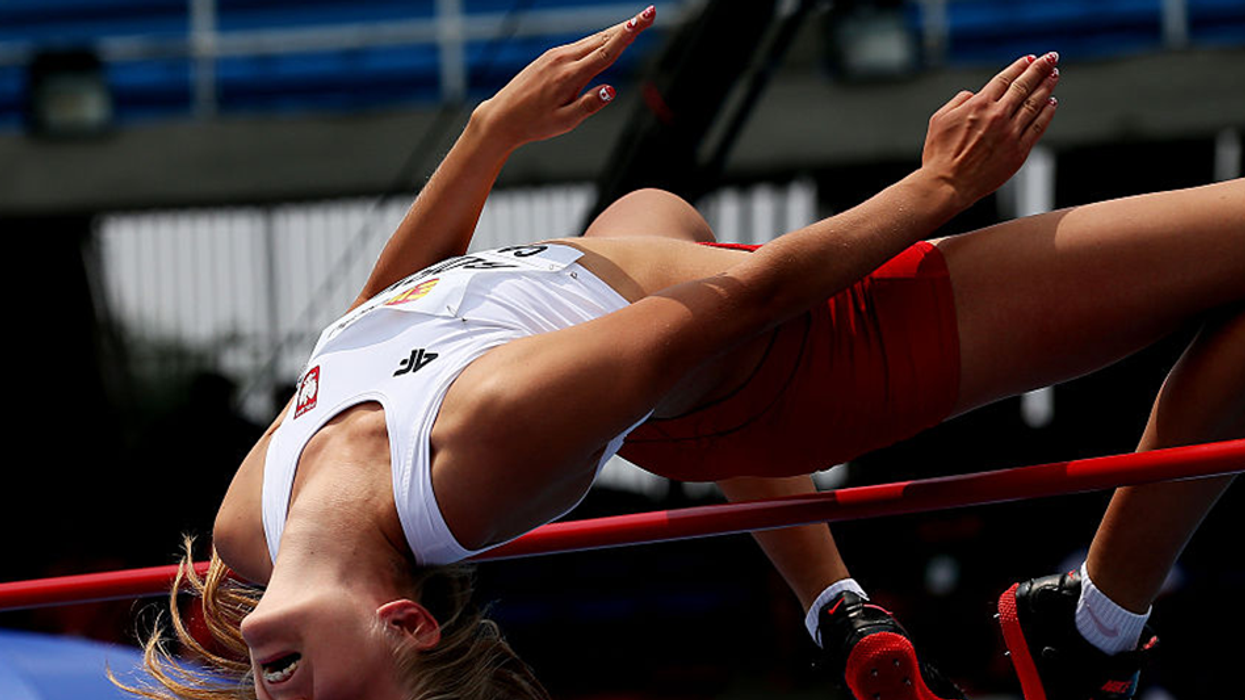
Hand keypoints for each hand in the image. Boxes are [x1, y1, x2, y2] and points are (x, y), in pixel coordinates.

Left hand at [474, 5, 655, 149]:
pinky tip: (608, 38)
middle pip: (603, 39)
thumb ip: (589, 105)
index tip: (644, 18)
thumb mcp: (565, 123)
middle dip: (629, 26)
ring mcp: (555, 55)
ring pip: (592, 39)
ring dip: (615, 31)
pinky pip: (581, 44)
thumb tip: (611, 89)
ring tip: (636, 23)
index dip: (629, 34)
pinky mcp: (550, 56)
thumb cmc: (534, 123)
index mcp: (570, 76)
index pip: (607, 51)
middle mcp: (563, 59)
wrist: (502, 116)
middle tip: (650, 13)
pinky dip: (598, 39)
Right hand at [920, 52, 1060, 208]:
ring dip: (1046, 87)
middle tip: (1051, 58)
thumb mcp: (939, 120)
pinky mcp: (1018, 151)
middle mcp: (998, 116)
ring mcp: (1011, 134)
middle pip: (1024, 86)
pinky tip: (1051, 104)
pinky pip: (1038, 127)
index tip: (1030, 58)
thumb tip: (972, 94)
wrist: (947, 184)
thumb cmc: (939, 155)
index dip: (1019, 67)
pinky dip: (1047, 113)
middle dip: (1040, 69)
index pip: (1005, 79)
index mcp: (979, 105)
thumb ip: (958, 101)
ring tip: (1054, 75)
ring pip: (1035, 104)